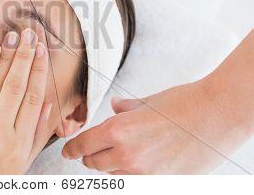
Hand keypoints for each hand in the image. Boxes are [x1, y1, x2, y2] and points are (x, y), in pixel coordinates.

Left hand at [0, 29, 51, 173]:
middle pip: (17, 87)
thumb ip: (36, 135)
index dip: (39, 72)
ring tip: (15, 36)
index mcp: (20, 144)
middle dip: (26, 57)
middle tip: (31, 34)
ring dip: (7, 57)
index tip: (43, 52)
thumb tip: (48, 104)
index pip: (34, 99)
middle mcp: (1, 134)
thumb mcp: (20, 164)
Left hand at [62, 80, 242, 173]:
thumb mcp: (147, 101)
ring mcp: (144, 173)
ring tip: (121, 155)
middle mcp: (126, 155)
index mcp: (117, 131)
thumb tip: (115, 107)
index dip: (71, 149)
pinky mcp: (161, 183)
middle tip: (94, 151)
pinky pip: (134, 184)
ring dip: (111, 167)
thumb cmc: (182, 103)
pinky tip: (139, 164)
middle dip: (90, 157)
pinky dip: (130, 176)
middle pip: (93, 165)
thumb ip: (125, 109)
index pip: (82, 146)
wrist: (217, 114)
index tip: (68, 151)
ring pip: (112, 177)